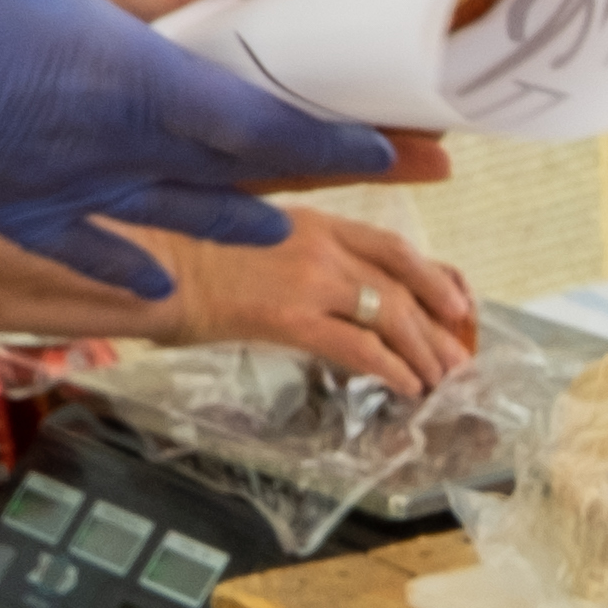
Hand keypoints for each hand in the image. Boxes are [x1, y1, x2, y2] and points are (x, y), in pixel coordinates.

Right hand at [0, 0, 434, 296]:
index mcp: (131, 83)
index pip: (268, 128)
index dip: (339, 140)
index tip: (396, 144)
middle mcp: (111, 155)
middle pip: (243, 180)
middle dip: (317, 175)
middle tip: (380, 177)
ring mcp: (58, 192)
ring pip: (179, 219)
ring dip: (241, 217)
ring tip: (287, 221)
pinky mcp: (2, 205)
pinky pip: (88, 249)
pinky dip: (132, 262)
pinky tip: (152, 278)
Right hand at [141, 207, 481, 395]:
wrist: (147, 264)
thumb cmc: (189, 254)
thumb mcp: (256, 236)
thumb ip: (300, 255)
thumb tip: (334, 291)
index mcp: (313, 219)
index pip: (392, 246)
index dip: (436, 275)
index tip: (460, 300)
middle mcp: (319, 243)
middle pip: (404, 281)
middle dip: (441, 322)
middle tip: (460, 354)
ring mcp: (308, 278)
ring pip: (393, 315)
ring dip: (425, 352)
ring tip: (439, 380)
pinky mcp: (291, 316)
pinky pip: (361, 348)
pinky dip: (393, 370)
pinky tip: (408, 388)